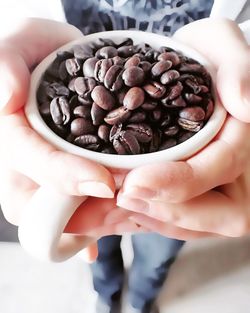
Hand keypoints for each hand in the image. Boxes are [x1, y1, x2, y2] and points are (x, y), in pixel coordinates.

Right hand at [0, 18, 142, 260]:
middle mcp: (22, 160)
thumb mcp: (22, 43)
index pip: (31, 160)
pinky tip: (101, 239)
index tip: (105, 183)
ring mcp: (42, 173)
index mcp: (12, 132)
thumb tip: (7, 98)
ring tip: (124, 219)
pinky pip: (70, 210)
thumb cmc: (42, 49)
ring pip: (52, 214)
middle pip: (36, 204)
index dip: (63, 175)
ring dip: (87, 222)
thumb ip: (8, 60)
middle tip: (122, 207)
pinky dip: (86, 227)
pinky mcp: (64, 176)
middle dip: (78, 212)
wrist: (65, 62)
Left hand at [117, 18, 249, 238]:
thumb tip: (245, 104)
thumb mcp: (219, 45)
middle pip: (217, 215)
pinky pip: (177, 220)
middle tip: (120, 199)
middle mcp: (237, 172)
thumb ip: (237, 67)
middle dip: (166, 212)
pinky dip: (146, 219)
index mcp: (243, 138)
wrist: (187, 69)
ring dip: (152, 219)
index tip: (135, 182)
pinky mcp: (194, 193)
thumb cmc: (204, 55)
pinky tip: (117, 212)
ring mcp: (217, 187)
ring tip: (111, 209)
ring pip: (195, 223)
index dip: (182, 183)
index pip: (221, 169)